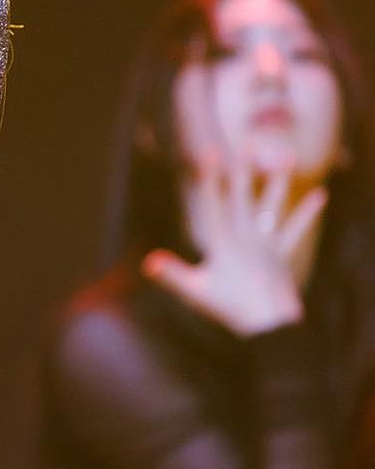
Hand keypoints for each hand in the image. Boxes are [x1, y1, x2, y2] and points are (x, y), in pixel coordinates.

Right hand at [142, 153, 325, 336]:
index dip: (211, 177)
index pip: (213, 204)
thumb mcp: (194, 291)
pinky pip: (295, 229)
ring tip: (287, 158)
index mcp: (222, 243)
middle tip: (246, 144)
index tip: (210, 153)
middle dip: (242, 170)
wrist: (266, 323)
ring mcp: (265, 243)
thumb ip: (171, 273)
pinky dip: (307, 213)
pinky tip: (321, 195)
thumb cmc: (228, 308)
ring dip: (279, 182)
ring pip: (271, 206)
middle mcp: (245, 236)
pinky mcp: (281, 253)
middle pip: (243, 197)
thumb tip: (148, 262)